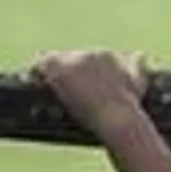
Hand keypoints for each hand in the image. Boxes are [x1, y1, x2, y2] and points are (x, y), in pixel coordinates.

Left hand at [30, 48, 150, 137]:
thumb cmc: (129, 105)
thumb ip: (139, 67)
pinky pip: (40, 64)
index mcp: (106, 56)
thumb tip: (142, 55)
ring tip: (35, 81)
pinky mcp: (60, 71)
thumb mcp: (138, 83)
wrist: (117, 117)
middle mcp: (89, 54)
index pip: (85, 58)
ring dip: (45, 70)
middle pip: (68, 58)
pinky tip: (28, 79)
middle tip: (53, 87)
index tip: (72, 83)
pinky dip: (34, 72)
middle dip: (61, 71)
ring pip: (52, 60)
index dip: (77, 71)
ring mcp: (73, 62)